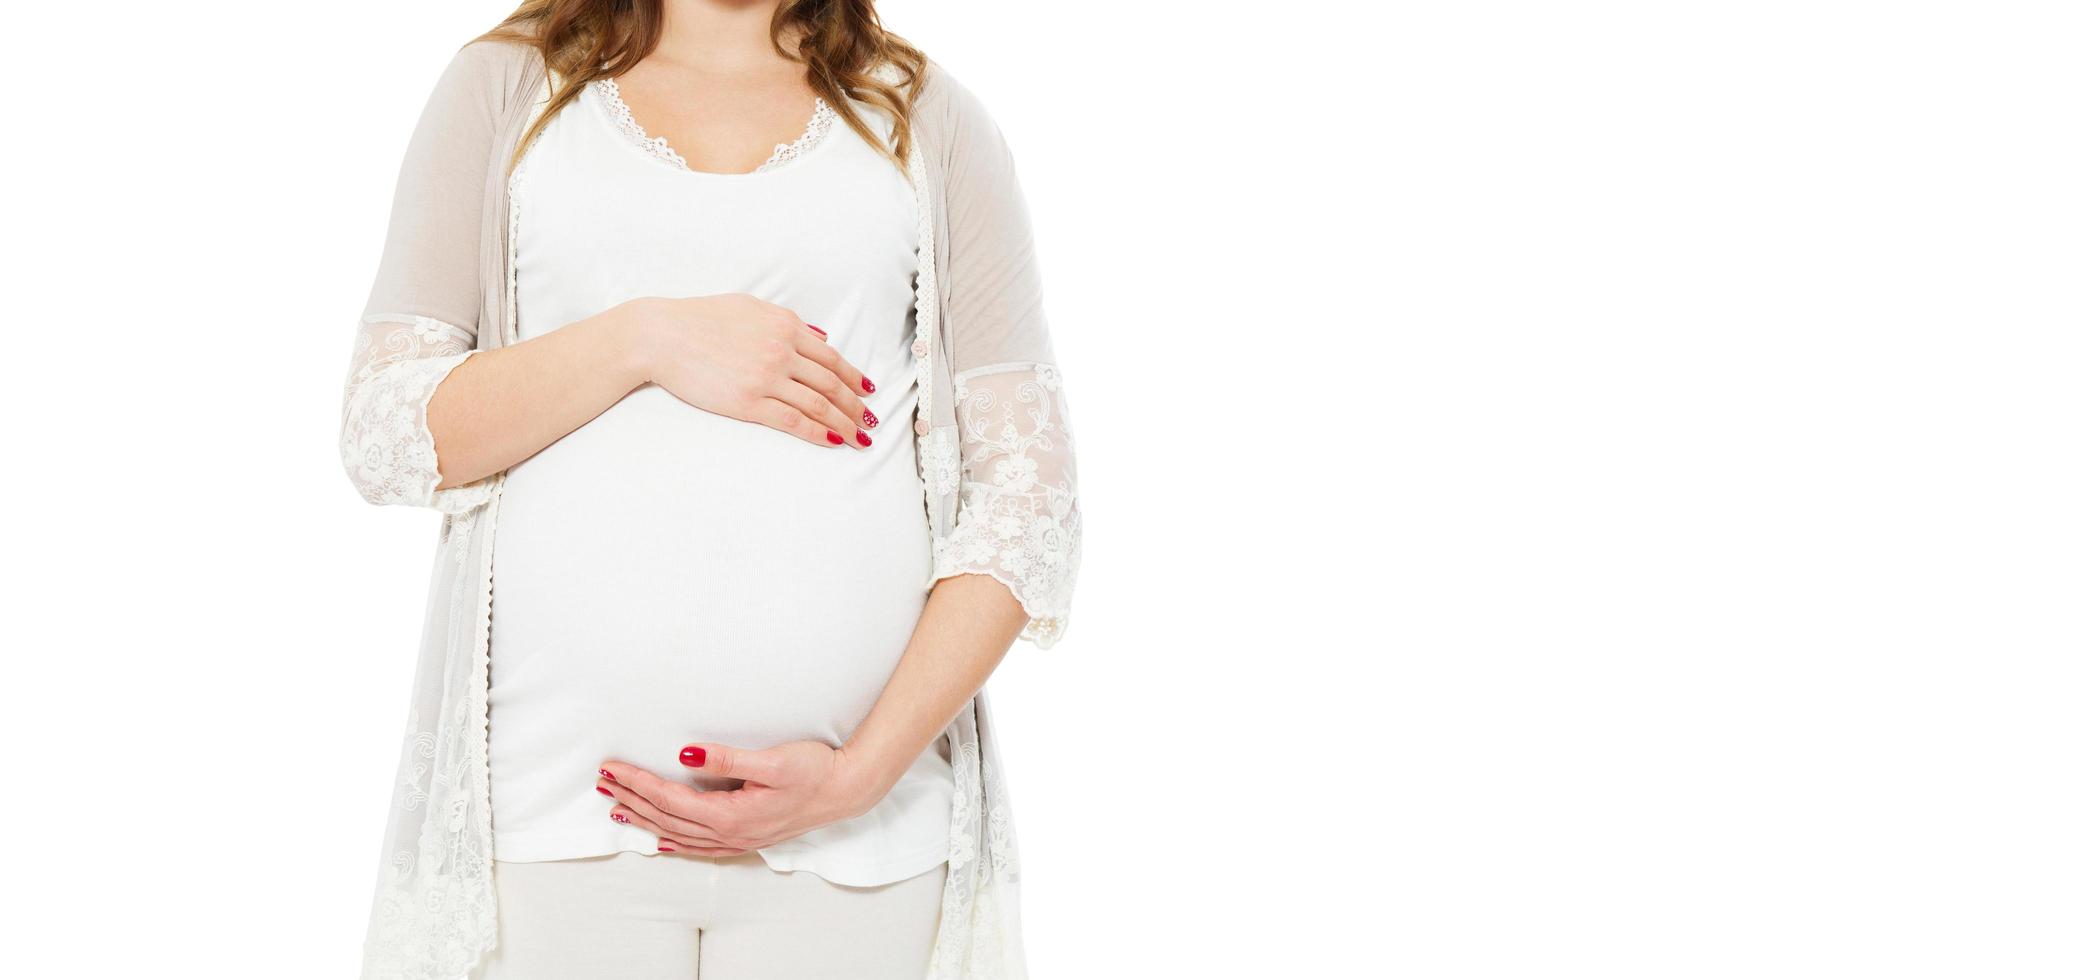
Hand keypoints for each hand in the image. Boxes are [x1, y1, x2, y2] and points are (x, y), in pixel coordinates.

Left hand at [595, 741, 889, 856]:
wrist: (847, 789)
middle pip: (667, 817)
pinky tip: (664, 840)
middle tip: (602, 783)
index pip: (670, 798)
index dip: (637, 782)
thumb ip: (725, 759)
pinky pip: (700, 846)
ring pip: (679, 833)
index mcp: (730, 814)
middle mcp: (729, 833)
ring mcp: (738, 838)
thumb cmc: (815, 770)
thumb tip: (684, 755)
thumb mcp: (772, 759)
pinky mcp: (748, 836)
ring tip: (618, 808)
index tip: (612, 768)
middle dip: (631, 798)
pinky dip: (676, 841)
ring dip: (646, 819)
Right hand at [624, 293, 880, 448]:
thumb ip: (787, 321)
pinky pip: (794, 421)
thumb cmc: (700, 318)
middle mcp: (782, 351)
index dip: (854, 377)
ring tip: (860, 438)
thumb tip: (819, 335)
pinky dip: (819, 433)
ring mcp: (767, 378)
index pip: (831, 358)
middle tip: (871, 421)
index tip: (868, 392)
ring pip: (819, 405)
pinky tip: (834, 441)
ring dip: (846, 423)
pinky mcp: (748, 402)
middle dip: (856, 406)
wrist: (661, 335)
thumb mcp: (750, 306)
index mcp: (785, 325)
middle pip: (832, 384)